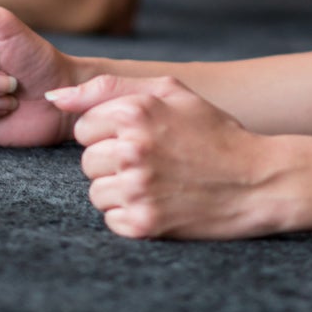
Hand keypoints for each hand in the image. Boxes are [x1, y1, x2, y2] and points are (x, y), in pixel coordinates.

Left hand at [49, 75, 293, 239]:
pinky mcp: (144, 224)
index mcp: (135, 112)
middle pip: (86, 161)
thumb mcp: (170, 92)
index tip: (140, 136)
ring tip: (157, 182)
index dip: (109, 132)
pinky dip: (131, 215)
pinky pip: (111, 219)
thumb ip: (108, 87)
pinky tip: (160, 202)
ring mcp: (137, 189)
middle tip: (152, 160)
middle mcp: (132, 150)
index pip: (83, 127)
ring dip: (120, 189)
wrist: (257, 181)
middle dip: (112, 161)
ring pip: (96, 192)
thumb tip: (54, 97)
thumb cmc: (212, 132)